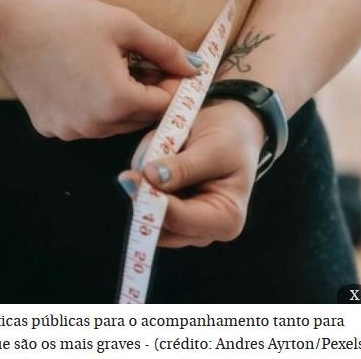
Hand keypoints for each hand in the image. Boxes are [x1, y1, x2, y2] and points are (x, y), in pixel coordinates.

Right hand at [0, 0, 201, 139]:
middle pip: (139, 119)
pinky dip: (92, 108)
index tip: (168, 65)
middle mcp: (94, 126)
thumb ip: (165, 49)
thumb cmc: (66, 19)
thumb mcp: (124, 25)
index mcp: (117, 101)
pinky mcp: (50, 129)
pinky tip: (80, 80)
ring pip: (113, 125)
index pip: (164, 106)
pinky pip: (85, 124)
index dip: (172, 85)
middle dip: (147, 95)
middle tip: (139, 64)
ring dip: (120, 104)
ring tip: (110, 70)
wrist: (8, 27)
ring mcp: (69, 131)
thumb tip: (194, 68)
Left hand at [118, 99, 265, 246]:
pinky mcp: (168, 213)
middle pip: (158, 226)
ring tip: (158, 154)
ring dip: (142, 185)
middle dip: (144, 194)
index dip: (152, 200)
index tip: (128, 178)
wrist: (232, 130)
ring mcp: (184, 225)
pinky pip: (142, 202)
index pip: (179, 220)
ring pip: (145, 214)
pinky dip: (142, 181)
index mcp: (226, 219)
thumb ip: (183, 167)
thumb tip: (150, 178)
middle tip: (134, 168)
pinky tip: (157, 160)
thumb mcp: (213, 149)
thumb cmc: (231, 139)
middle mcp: (205, 231)